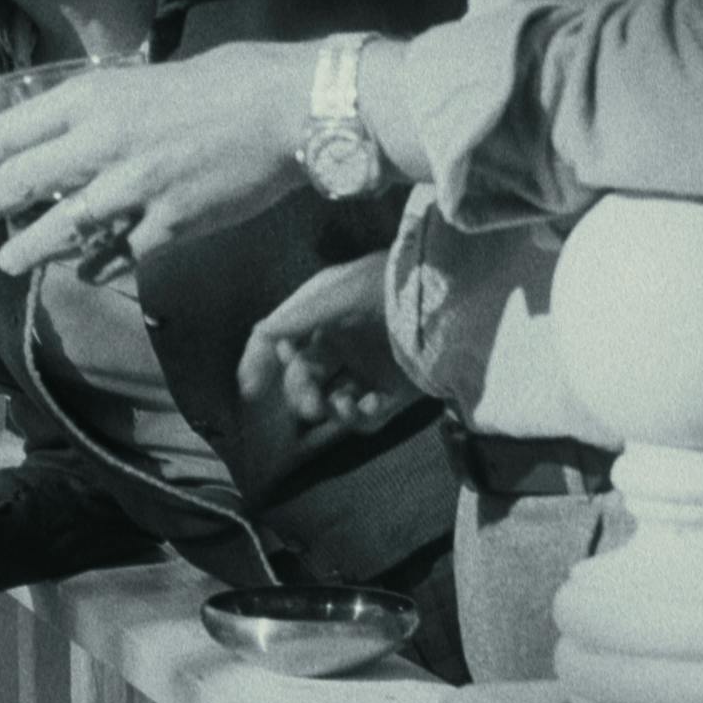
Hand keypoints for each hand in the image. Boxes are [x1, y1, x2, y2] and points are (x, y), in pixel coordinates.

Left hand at [0, 42, 315, 275]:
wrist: (287, 109)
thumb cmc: (229, 81)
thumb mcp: (148, 76)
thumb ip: (111, 106)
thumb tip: (85, 127)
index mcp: (94, 98)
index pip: (12, 130)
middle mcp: (103, 143)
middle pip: (24, 182)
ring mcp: (134, 189)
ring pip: (61, 229)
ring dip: (29, 249)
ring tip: (10, 262)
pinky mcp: (168, 225)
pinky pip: (117, 255)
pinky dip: (95, 265)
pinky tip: (84, 270)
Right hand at [234, 254, 416, 431]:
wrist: (449, 298)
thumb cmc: (390, 285)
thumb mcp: (340, 290)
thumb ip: (299, 313)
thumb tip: (261, 331)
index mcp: (326, 317)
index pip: (285, 344)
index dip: (267, 364)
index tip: (253, 387)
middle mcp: (345, 343)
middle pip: (306, 378)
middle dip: (300, 392)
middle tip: (310, 403)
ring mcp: (370, 369)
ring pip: (333, 400)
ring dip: (329, 407)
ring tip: (340, 404)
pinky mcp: (396, 392)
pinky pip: (366, 416)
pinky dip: (358, 417)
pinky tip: (365, 405)